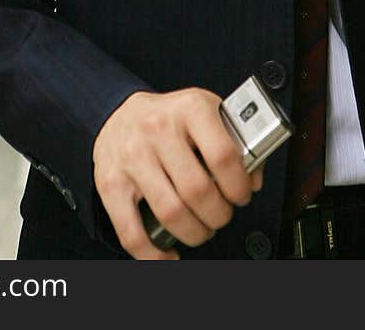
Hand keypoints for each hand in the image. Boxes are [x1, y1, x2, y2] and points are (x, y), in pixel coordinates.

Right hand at [92, 87, 263, 259]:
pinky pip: (132, 232)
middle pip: (198, 190)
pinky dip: (153, 254)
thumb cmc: (170, 117)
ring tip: (201, 229)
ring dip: (195, 233)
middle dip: (219, 215)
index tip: (242, 195)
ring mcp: (133, 157)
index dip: (239, 186)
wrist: (119, 114)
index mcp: (189, 109)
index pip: (224, 156)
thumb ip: (235, 140)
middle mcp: (158, 129)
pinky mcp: (111, 183)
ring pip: (171, 213)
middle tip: (221, 215)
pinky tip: (167, 255)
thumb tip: (254, 178)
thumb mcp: (207, 111)